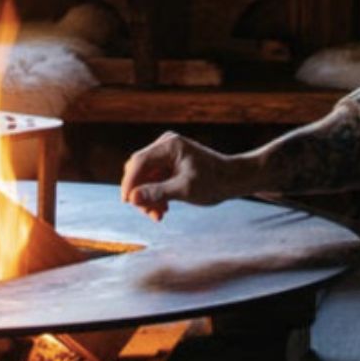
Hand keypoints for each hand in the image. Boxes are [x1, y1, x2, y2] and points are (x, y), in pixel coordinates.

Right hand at [119, 131, 252, 220]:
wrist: (232, 179)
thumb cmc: (214, 181)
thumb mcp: (186, 189)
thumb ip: (158, 192)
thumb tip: (133, 198)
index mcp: (169, 145)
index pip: (139, 162)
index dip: (129, 182)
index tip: (127, 202)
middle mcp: (165, 145)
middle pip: (139, 170)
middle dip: (141, 193)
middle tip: (150, 214)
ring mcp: (166, 154)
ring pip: (144, 177)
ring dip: (148, 197)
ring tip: (159, 215)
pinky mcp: (168, 164)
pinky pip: (153, 180)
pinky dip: (155, 195)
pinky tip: (163, 209)